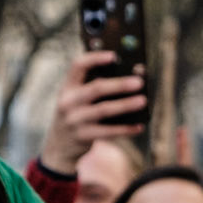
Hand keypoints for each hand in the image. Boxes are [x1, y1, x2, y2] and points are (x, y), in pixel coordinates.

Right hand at [39, 52, 145, 173]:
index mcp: (67, 87)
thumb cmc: (76, 116)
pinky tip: (139, 126)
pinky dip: (125, 129)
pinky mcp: (82, 137)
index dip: (95, 58)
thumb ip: (94, 87)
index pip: (78, 66)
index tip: (114, 55)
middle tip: (139, 82)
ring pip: (103, 110)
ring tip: (143, 100)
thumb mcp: (76, 100)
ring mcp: (74, 120)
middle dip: (119, 84)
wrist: (59, 147)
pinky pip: (108, 132)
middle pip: (96, 88)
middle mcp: (68, 102)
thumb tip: (130, 77)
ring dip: (125, 105)